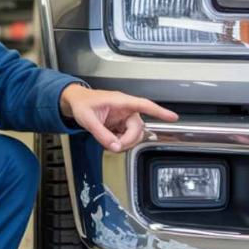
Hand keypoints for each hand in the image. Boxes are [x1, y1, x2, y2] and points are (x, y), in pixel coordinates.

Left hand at [60, 84, 177, 151]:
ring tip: (109, 142)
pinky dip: (119, 142)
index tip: (173, 117)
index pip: (144, 105)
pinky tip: (109, 139)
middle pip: (138, 128)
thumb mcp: (88, 120)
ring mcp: (124, 118)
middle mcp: (126, 110)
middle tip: (114, 146)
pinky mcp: (120, 125)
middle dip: (128, 140)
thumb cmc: (82, 104)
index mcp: (121, 102)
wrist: (75, 103)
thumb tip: (114, 147)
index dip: (159, 111)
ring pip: (133, 135)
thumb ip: (101, 134)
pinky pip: (126, 137)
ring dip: (124, 142)